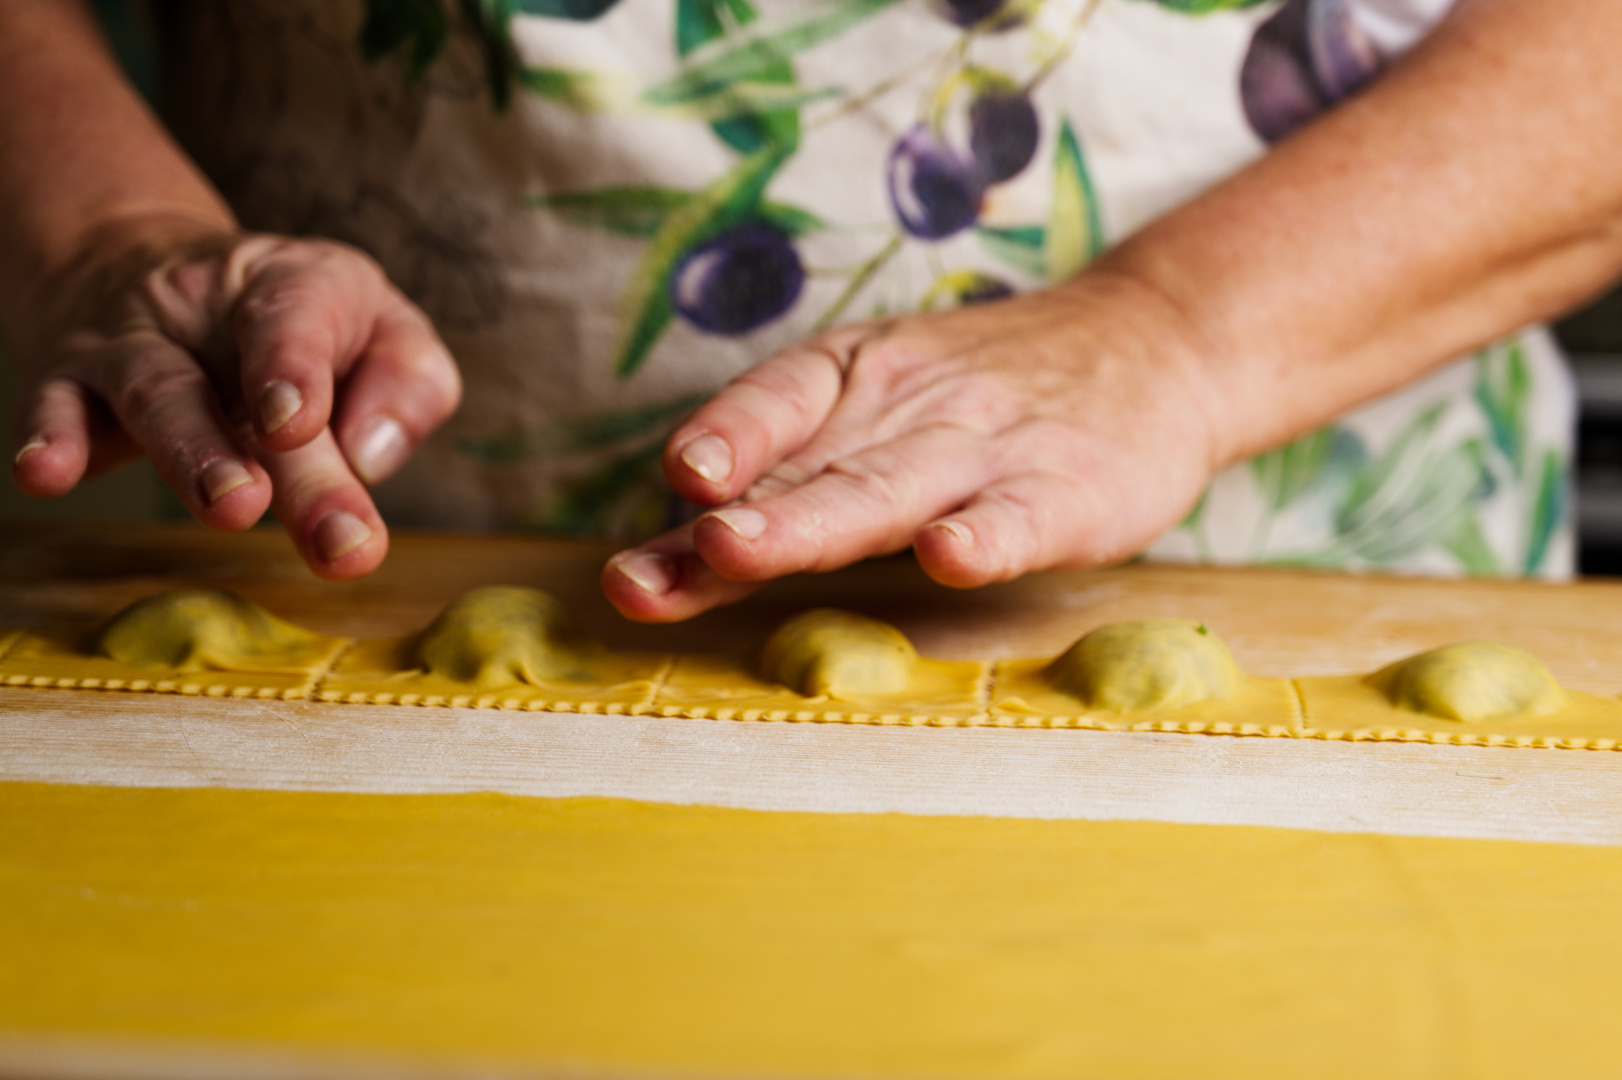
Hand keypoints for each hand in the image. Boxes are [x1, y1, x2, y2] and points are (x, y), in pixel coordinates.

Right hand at [9, 216, 459, 578]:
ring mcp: (136, 344)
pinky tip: (45, 474)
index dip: (300, 366)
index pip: (300, 313)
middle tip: (339, 540)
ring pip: (159, 393)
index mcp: (298, 286)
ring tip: (232, 508)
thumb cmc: (300, 324)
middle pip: (246, 384)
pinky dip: (49, 439)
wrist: (149, 262)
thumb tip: (374, 456)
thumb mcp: (379, 326)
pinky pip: (54, 405)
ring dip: (195, 456)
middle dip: (301, 473)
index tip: (304, 424)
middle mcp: (212, 308)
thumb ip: (408, 384)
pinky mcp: (72, 382)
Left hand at [603, 269, 1230, 620]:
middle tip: (685, 547)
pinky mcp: (1065, 491)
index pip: (777, 400)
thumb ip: (779, 483)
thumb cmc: (979, 394)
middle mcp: (909, 408)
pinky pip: (1018, 516)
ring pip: (889, 491)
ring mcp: (986, 450)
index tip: (678, 475)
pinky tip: (950, 556)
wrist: (1152, 344)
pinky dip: (984, 537)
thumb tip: (654, 560)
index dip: (726, 434)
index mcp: (855, 377)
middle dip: (744, 513)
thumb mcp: (875, 409)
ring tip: (738, 548)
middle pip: (816, 469)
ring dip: (812, 522)